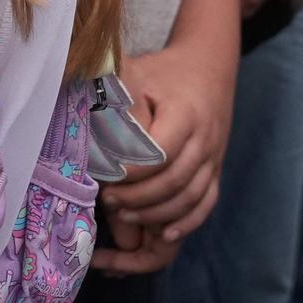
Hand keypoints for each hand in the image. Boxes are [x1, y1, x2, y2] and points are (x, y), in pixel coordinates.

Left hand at [95, 38, 234, 267]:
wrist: (207, 67)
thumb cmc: (163, 71)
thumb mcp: (137, 71)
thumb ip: (116, 96)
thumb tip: (86, 123)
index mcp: (185, 114)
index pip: (162, 151)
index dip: (134, 170)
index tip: (108, 176)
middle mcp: (205, 140)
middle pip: (176, 181)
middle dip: (140, 197)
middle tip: (108, 200)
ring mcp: (214, 158)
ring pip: (191, 198)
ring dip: (157, 213)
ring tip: (124, 216)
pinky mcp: (215, 170)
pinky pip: (206, 203)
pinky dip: (187, 223)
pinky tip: (164, 235)